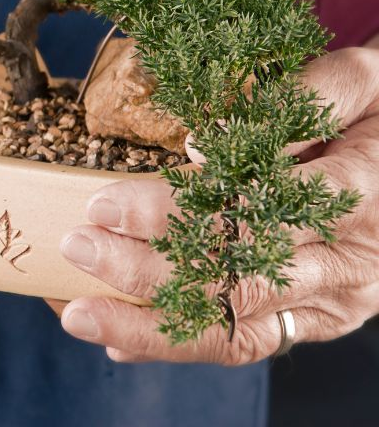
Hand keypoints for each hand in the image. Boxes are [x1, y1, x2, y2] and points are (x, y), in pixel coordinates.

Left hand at [58, 47, 378, 363]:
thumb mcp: (359, 83)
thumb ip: (296, 99)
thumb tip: (205, 142)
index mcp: (352, 194)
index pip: (244, 211)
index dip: (170, 213)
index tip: (104, 203)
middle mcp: (343, 261)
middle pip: (232, 277)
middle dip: (145, 270)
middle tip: (78, 248)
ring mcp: (330, 300)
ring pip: (232, 326)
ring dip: (151, 326)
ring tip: (81, 315)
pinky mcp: (317, 321)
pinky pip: (244, 344)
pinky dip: (179, 346)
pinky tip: (120, 343)